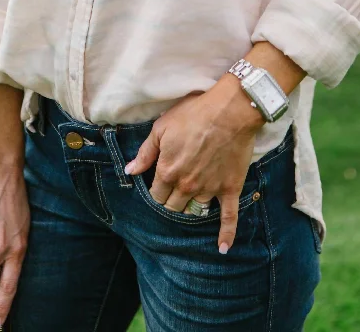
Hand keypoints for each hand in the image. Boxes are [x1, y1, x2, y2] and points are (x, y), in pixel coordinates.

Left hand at [124, 73, 264, 252]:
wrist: (230, 111)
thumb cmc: (194, 114)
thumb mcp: (162, 127)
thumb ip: (145, 152)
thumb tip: (129, 171)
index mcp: (168, 171)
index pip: (156, 194)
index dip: (156, 190)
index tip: (158, 186)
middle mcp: (187, 185)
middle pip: (173, 206)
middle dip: (170, 201)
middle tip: (173, 194)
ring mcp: (209, 190)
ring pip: (194, 210)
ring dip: (191, 208)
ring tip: (190, 203)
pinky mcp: (229, 189)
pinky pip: (228, 217)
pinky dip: (226, 235)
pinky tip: (223, 248)